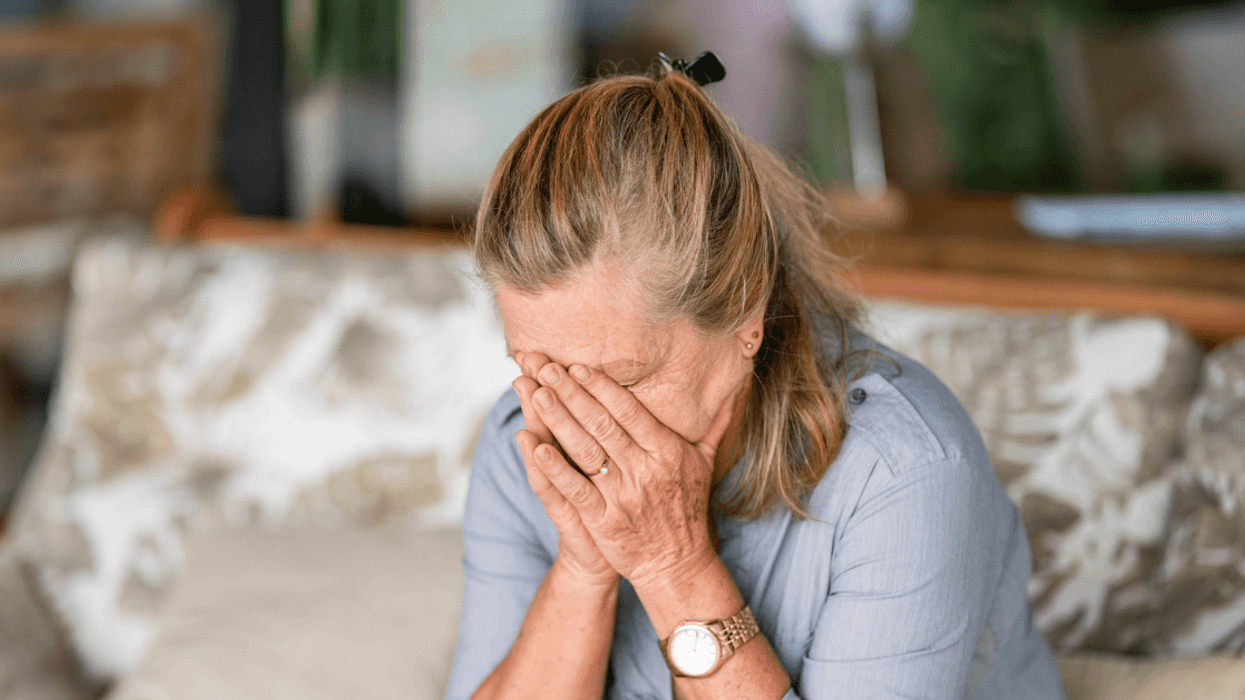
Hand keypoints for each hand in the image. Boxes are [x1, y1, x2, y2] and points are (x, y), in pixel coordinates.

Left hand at [525, 359, 735, 594]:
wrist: (677, 564)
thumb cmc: (688, 509)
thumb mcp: (705, 463)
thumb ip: (714, 424)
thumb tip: (734, 390)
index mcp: (667, 451)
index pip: (629, 411)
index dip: (601, 387)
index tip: (577, 367)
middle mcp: (645, 469)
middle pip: (602, 424)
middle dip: (571, 394)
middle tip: (545, 368)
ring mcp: (623, 495)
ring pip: (585, 450)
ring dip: (558, 420)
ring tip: (535, 393)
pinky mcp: (604, 520)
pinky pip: (576, 489)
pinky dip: (554, 467)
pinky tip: (534, 446)